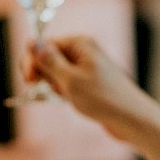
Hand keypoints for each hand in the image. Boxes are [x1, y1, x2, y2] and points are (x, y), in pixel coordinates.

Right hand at [25, 37, 144, 140]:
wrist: (131, 118)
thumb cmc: (103, 99)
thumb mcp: (70, 80)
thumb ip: (49, 61)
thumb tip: (32, 41)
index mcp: (79, 43)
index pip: (42, 44)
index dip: (32, 62)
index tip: (29, 81)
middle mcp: (83, 50)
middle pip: (47, 58)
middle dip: (46, 76)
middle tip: (59, 90)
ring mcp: (87, 65)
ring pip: (56, 73)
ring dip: (57, 87)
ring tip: (72, 97)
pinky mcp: (89, 80)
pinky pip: (67, 83)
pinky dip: (66, 92)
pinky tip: (76, 101)